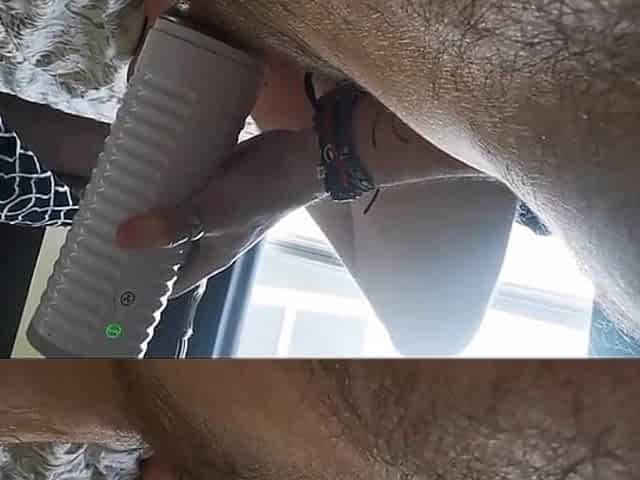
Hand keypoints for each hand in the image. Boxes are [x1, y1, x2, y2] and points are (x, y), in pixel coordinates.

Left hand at [116, 129, 323, 295]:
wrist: (299, 158)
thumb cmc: (261, 195)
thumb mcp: (214, 214)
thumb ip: (172, 226)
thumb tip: (121, 239)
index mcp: (208, 256)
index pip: (168, 284)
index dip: (139, 287)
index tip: (106, 279)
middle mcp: (207, 236)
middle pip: (164, 249)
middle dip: (135, 243)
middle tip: (95, 231)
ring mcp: (209, 208)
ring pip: (170, 215)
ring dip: (146, 210)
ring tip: (107, 199)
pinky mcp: (211, 181)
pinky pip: (180, 187)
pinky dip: (161, 182)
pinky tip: (139, 168)